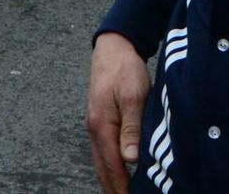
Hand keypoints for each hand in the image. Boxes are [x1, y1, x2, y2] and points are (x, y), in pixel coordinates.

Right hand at [86, 32, 148, 193]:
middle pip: (102, 167)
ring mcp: (95, 125)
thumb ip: (132, 127)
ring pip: (100, 160)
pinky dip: (109, 166)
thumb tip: (130, 158)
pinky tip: (117, 171)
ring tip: (120, 193)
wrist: (113, 48)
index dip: (121, 186)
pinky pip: (102, 150)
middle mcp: (94, 128)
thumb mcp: (134, 95)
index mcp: (102, 125)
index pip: (111, 165)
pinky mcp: (100, 120)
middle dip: (113, 187)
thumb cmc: (125, 69)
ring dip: (110, 179)